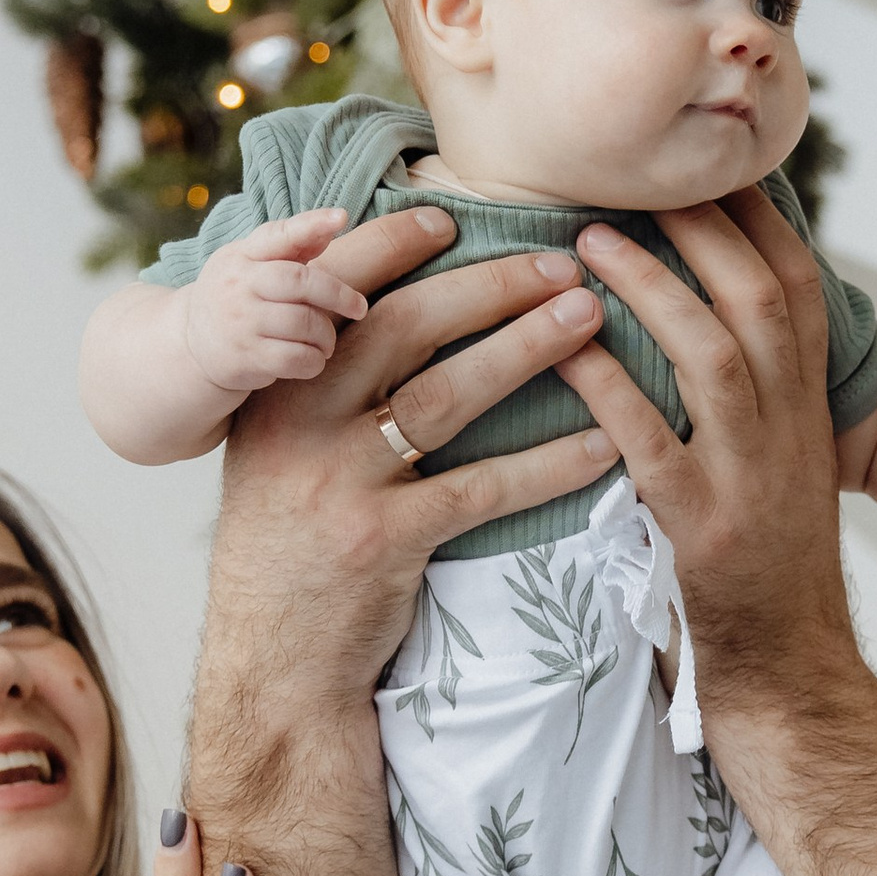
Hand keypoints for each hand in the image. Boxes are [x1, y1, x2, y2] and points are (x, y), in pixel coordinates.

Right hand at [175, 209, 370, 402]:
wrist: (190, 343)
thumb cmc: (237, 297)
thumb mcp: (252, 264)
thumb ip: (292, 246)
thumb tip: (335, 221)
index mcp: (242, 256)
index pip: (278, 235)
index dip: (311, 225)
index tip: (340, 217)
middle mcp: (238, 286)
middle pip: (300, 282)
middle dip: (338, 295)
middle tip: (358, 307)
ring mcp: (240, 323)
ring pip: (304, 323)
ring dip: (326, 335)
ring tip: (326, 340)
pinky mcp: (244, 358)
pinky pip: (296, 359)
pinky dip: (314, 361)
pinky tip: (313, 358)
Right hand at [196, 202, 616, 741]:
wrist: (273, 661)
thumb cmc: (290, 548)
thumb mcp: (280, 452)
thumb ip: (319, 384)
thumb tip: (378, 303)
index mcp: (277, 387)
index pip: (337, 293)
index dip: (395, 246)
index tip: (454, 214)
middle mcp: (301, 422)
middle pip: (405, 327)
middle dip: (489, 287)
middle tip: (560, 262)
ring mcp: (340, 482)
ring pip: (447, 396)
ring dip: (526, 351)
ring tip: (589, 318)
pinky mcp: (384, 542)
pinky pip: (481, 491)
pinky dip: (547, 466)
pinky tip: (603, 446)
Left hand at [558, 190, 859, 714]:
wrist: (792, 671)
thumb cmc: (768, 563)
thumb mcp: (783, 466)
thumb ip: (758, 394)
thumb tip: (715, 314)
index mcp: (809, 410)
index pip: (795, 287)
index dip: (754, 218)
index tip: (706, 164)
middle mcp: (792, 431)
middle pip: (760, 301)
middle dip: (702, 230)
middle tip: (639, 181)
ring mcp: (752, 478)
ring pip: (715, 356)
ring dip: (653, 289)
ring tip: (590, 242)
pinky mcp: (704, 529)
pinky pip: (652, 442)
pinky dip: (609, 387)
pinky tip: (565, 347)